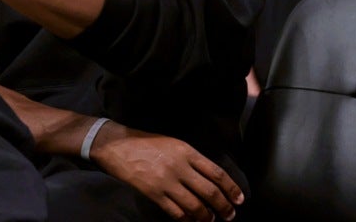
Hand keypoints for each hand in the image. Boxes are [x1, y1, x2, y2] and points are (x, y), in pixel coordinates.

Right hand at [92, 125, 242, 221]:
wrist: (116, 145)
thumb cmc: (145, 142)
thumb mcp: (172, 143)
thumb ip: (191, 159)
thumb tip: (210, 178)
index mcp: (186, 151)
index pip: (216, 173)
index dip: (231, 189)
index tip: (239, 200)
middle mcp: (179, 166)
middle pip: (210, 192)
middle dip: (223, 207)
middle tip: (230, 216)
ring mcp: (166, 181)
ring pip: (195, 206)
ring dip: (206, 217)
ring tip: (210, 221)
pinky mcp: (153, 193)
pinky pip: (176, 212)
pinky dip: (186, 220)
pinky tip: (190, 221)